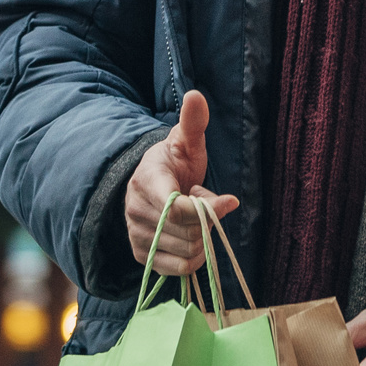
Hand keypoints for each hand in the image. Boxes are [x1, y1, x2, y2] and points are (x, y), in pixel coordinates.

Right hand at [124, 91, 238, 276]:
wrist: (154, 184)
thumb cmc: (176, 163)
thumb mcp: (187, 142)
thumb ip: (193, 123)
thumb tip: (196, 96)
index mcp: (148, 180)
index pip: (177, 208)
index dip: (207, 209)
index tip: (230, 201)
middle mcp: (135, 209)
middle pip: (188, 232)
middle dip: (206, 221)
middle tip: (201, 202)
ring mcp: (136, 235)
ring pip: (186, 252)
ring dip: (200, 239)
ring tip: (192, 218)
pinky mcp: (141, 256)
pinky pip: (178, 270)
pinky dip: (193, 259)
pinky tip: (192, 240)